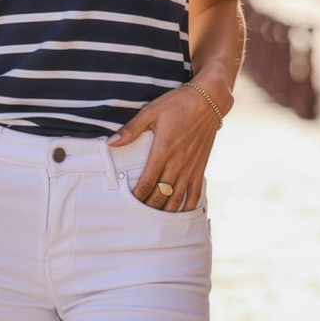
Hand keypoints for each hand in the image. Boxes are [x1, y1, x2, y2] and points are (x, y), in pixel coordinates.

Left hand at [106, 83, 220, 210]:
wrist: (208, 100)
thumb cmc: (178, 104)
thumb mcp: (151, 112)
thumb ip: (131, 129)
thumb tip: (111, 142)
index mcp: (162, 151)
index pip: (146, 182)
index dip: (137, 196)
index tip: (128, 203)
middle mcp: (177, 163)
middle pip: (161, 194)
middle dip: (149, 207)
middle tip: (137, 215)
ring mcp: (191, 167)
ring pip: (177, 198)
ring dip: (166, 211)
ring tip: (155, 220)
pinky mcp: (201, 166)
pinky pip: (196, 193)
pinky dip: (188, 206)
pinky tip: (181, 213)